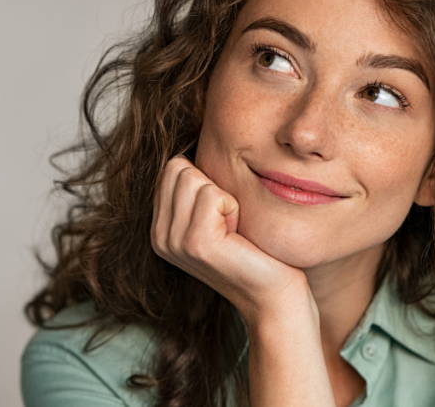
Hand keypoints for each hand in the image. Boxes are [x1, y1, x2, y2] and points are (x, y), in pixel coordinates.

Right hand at [150, 156, 309, 319]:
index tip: (222, 216)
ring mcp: (174, 242)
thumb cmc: (255, 250)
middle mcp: (160, 236)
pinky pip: (212, 194)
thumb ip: (196, 190)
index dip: (206, 182)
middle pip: (178, 168)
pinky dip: (234, 208)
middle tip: (230, 223)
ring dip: (224, 197)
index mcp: (160, 228)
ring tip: (234, 230)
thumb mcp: (217, 217)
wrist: (274, 296)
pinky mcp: (196, 244)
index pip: (172, 168)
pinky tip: (238, 236)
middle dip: (213, 186)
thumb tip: (198, 140)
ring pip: (193, 177)